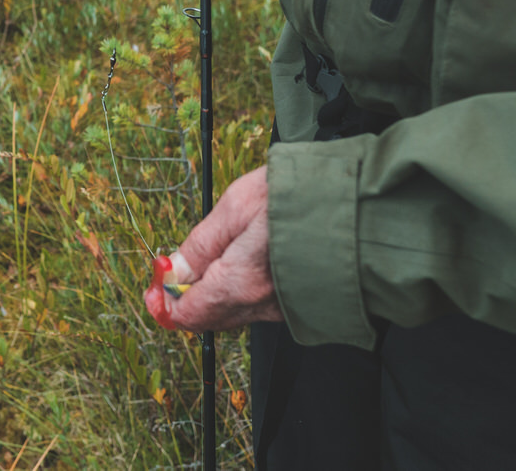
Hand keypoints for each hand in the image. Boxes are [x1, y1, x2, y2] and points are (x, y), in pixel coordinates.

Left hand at [145, 166, 283, 331]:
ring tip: (211, 258)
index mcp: (238, 285)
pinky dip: (241, 290)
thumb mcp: (237, 207)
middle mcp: (259, 306)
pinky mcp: (299, 303)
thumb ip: (202, 243)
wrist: (360, 206)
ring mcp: (282, 308)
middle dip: (186, 296)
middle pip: (208, 316)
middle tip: (173, 270)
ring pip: (233, 311)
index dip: (163, 302)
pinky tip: (242, 262)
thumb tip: (173, 270)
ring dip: (213, 291)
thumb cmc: (298, 198)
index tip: (155, 284)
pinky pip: (258, 305)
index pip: (187, 315)